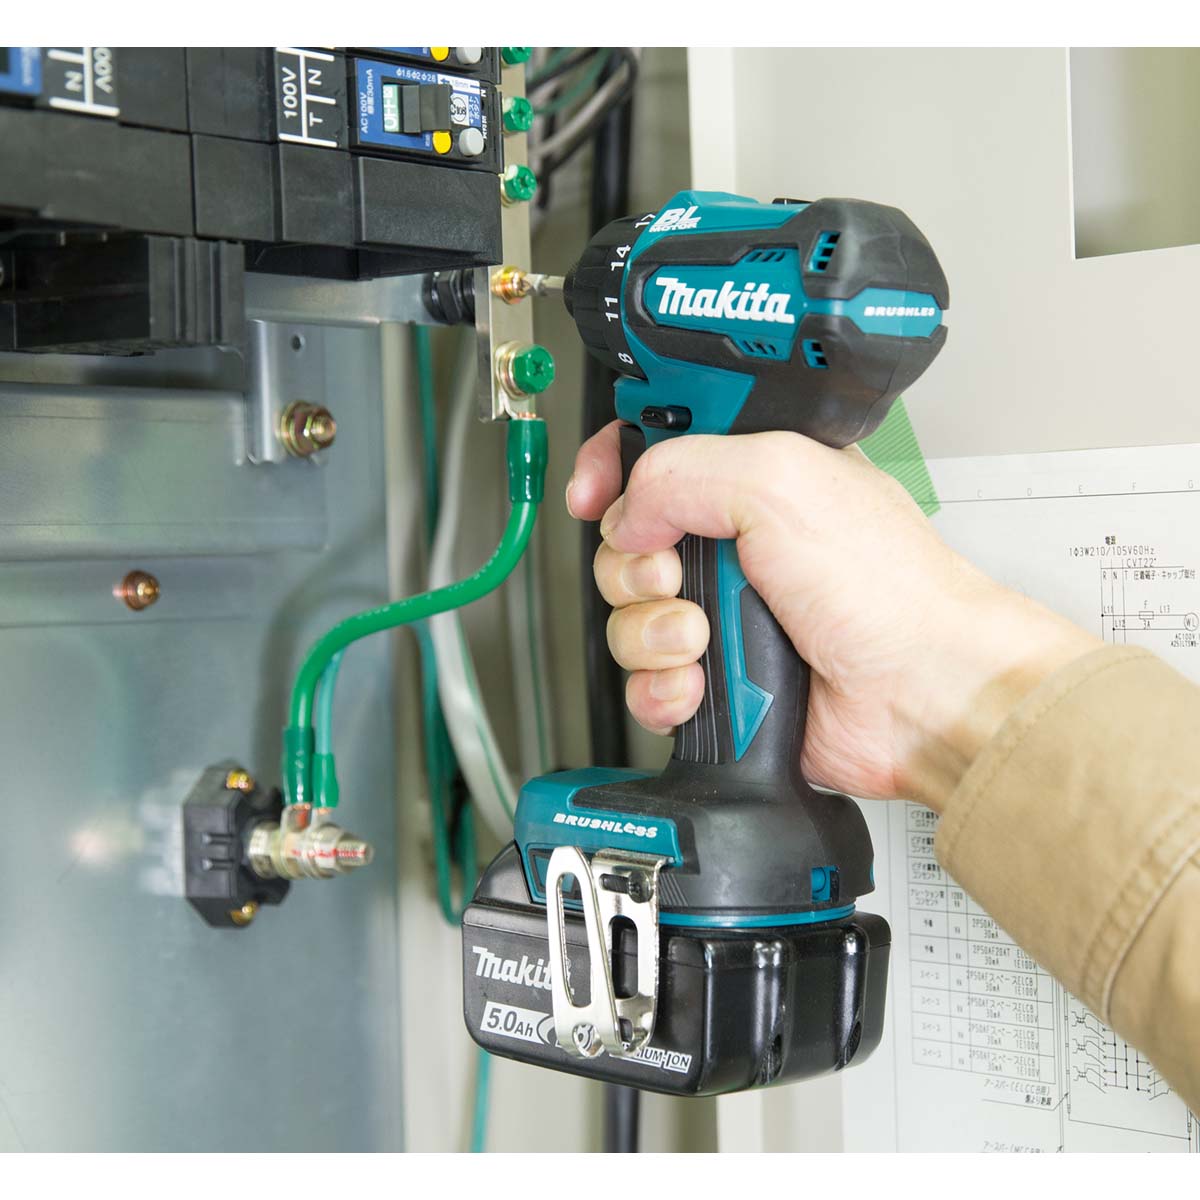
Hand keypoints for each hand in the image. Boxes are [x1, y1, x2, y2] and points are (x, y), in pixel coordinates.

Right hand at [567, 422, 1100, 811]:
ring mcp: (724, 614)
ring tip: (707, 638)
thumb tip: (625, 511)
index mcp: (753, 478)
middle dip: (636, 565)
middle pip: (624, 542)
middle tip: (681, 574)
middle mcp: (735, 544)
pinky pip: (644, 683)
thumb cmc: (888, 590)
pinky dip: (664, 689)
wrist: (920, 696)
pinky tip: (701, 687)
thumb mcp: (780, 482)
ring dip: (653, 633)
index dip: (612, 469)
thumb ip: (681, 470)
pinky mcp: (717, 680)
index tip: (595, 493)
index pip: (652, 453)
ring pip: (627, 618)